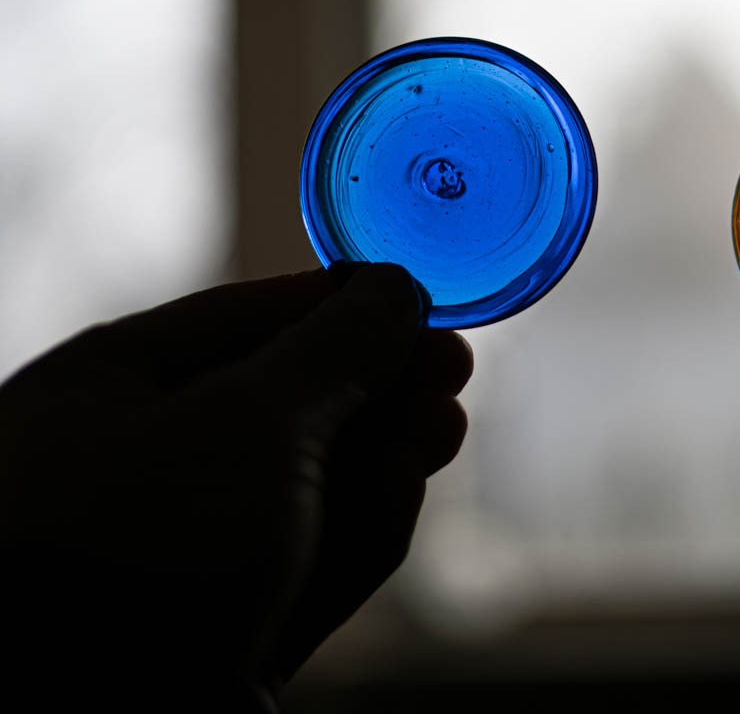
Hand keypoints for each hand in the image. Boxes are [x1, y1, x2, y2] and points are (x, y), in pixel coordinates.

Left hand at [0, 264, 470, 707]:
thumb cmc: (136, 551)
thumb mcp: (248, 420)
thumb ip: (335, 350)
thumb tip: (398, 289)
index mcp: (102, 395)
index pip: (240, 322)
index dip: (336, 308)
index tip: (417, 298)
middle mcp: (135, 472)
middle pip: (283, 407)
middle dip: (374, 386)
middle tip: (452, 367)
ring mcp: (180, 560)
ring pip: (306, 489)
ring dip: (383, 452)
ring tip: (443, 424)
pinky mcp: (225, 634)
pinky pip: (307, 562)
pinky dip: (362, 524)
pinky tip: (407, 482)